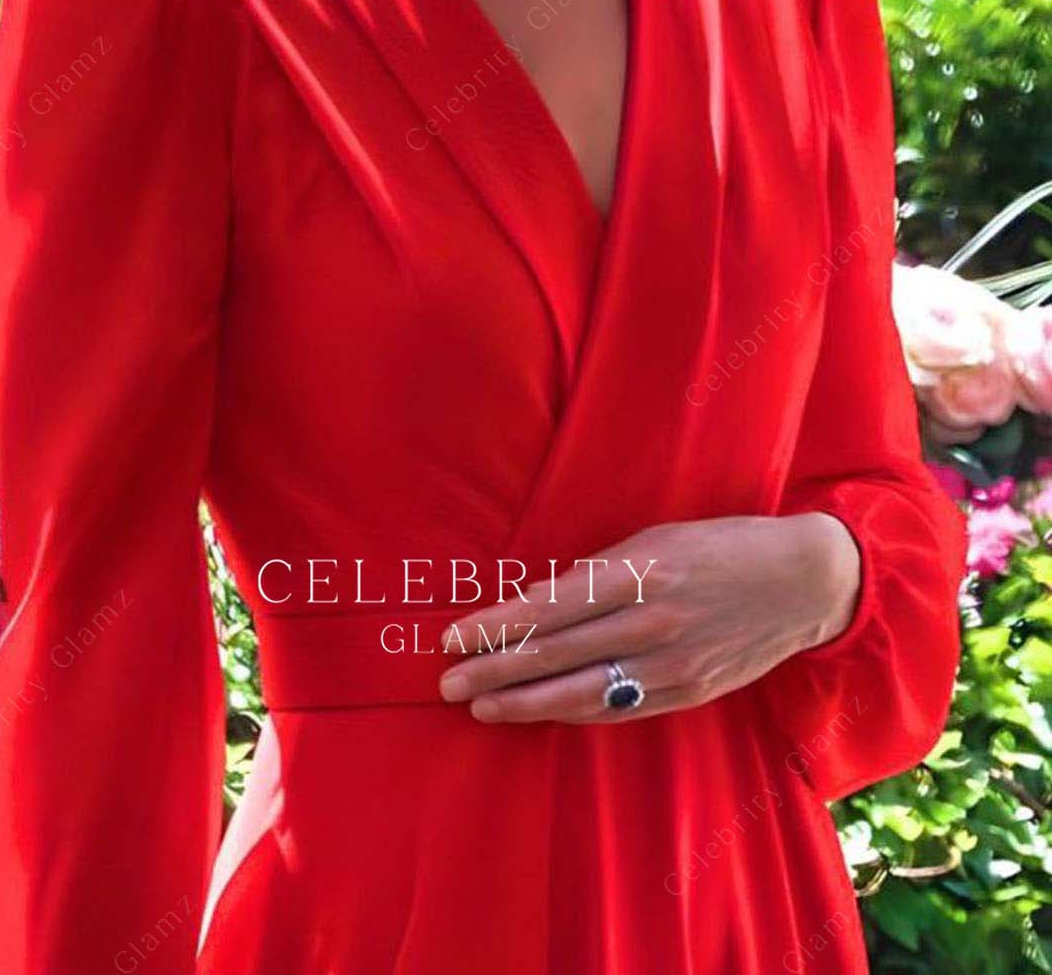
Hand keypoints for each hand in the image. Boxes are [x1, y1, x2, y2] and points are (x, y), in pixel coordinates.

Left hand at [437, 513, 860, 723]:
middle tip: (449, 682)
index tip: (454, 638)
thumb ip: (601, 572)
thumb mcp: (657, 539)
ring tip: (482, 707)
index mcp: (641, 570)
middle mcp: (654, 620)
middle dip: (496, 671)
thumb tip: (539, 600)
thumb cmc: (720, 545)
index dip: (497, 627)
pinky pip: (620, 708)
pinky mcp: (691, 692)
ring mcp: (674, 663)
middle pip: (556, 654)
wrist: (801, 582)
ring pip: (583, 692)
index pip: (550, 607)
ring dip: (525, 702)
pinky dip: (575, 712)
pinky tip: (542, 712)